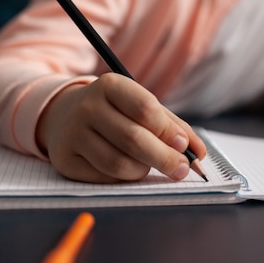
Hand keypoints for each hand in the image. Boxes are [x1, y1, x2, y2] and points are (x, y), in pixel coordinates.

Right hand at [36, 73, 205, 182]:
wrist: (65, 114)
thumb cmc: (114, 110)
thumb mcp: (139, 104)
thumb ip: (170, 124)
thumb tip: (198, 151)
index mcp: (109, 85)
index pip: (144, 108)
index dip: (168, 130)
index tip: (184, 145)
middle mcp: (87, 106)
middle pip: (133, 139)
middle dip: (164, 157)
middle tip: (182, 169)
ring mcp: (72, 133)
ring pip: (119, 163)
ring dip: (144, 170)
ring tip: (152, 165)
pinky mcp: (65, 160)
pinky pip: (104, 177)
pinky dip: (124, 177)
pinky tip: (130, 169)